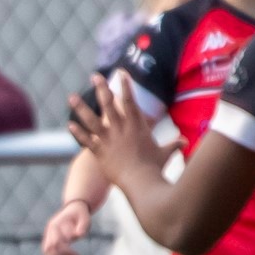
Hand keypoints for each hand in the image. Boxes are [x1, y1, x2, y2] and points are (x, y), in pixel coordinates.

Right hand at [41, 200, 91, 254]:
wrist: (74, 208)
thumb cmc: (80, 214)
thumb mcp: (85, 218)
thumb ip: (83, 226)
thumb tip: (79, 235)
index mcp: (55, 225)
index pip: (56, 243)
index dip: (66, 252)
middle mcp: (49, 231)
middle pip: (49, 249)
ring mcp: (49, 235)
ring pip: (47, 252)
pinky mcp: (51, 239)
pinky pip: (49, 252)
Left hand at [69, 71, 167, 187]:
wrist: (140, 182)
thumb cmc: (154, 168)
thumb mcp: (165, 154)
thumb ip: (173, 145)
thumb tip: (185, 143)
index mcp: (137, 126)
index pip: (131, 101)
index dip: (125, 86)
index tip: (120, 72)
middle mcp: (121, 129)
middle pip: (109, 104)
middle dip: (101, 88)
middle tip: (94, 76)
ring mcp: (108, 140)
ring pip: (91, 120)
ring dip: (81, 108)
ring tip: (71, 97)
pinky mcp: (99, 152)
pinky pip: (86, 140)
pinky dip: (78, 133)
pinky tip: (70, 125)